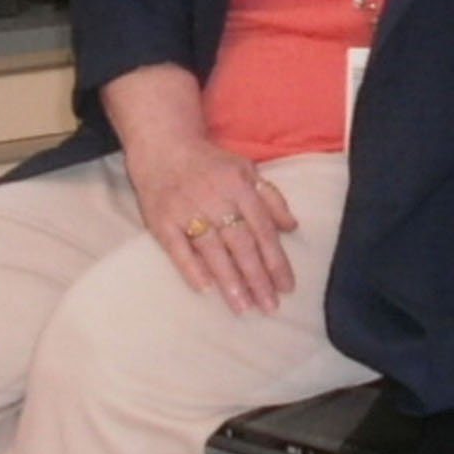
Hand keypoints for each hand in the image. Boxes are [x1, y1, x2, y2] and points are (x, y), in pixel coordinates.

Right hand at [124, 136, 299, 313]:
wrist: (162, 146)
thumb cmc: (209, 164)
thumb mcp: (246, 171)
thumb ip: (271, 198)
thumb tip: (292, 228)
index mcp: (239, 187)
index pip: (262, 230)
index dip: (276, 260)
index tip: (286, 287)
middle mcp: (215, 199)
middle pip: (241, 244)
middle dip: (257, 277)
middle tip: (269, 306)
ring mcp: (186, 210)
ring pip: (212, 250)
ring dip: (229, 280)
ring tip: (243, 307)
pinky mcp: (162, 220)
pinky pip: (177, 248)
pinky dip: (190, 268)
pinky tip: (204, 289)